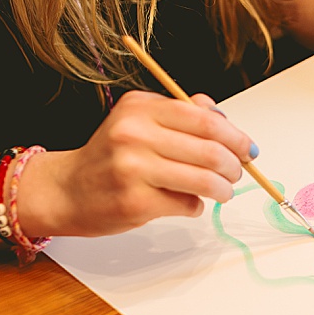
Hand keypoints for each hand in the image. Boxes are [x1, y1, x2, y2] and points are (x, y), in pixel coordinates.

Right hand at [19, 90, 256, 236]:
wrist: (66, 190)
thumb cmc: (109, 156)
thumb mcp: (137, 122)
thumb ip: (180, 115)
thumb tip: (224, 119)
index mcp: (140, 108)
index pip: (204, 119)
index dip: (235, 137)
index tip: (248, 149)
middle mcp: (134, 134)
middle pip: (210, 150)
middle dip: (234, 165)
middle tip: (237, 173)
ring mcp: (133, 169)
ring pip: (204, 180)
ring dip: (222, 189)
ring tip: (222, 192)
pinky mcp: (135, 202)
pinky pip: (186, 204)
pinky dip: (196, 206)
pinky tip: (187, 203)